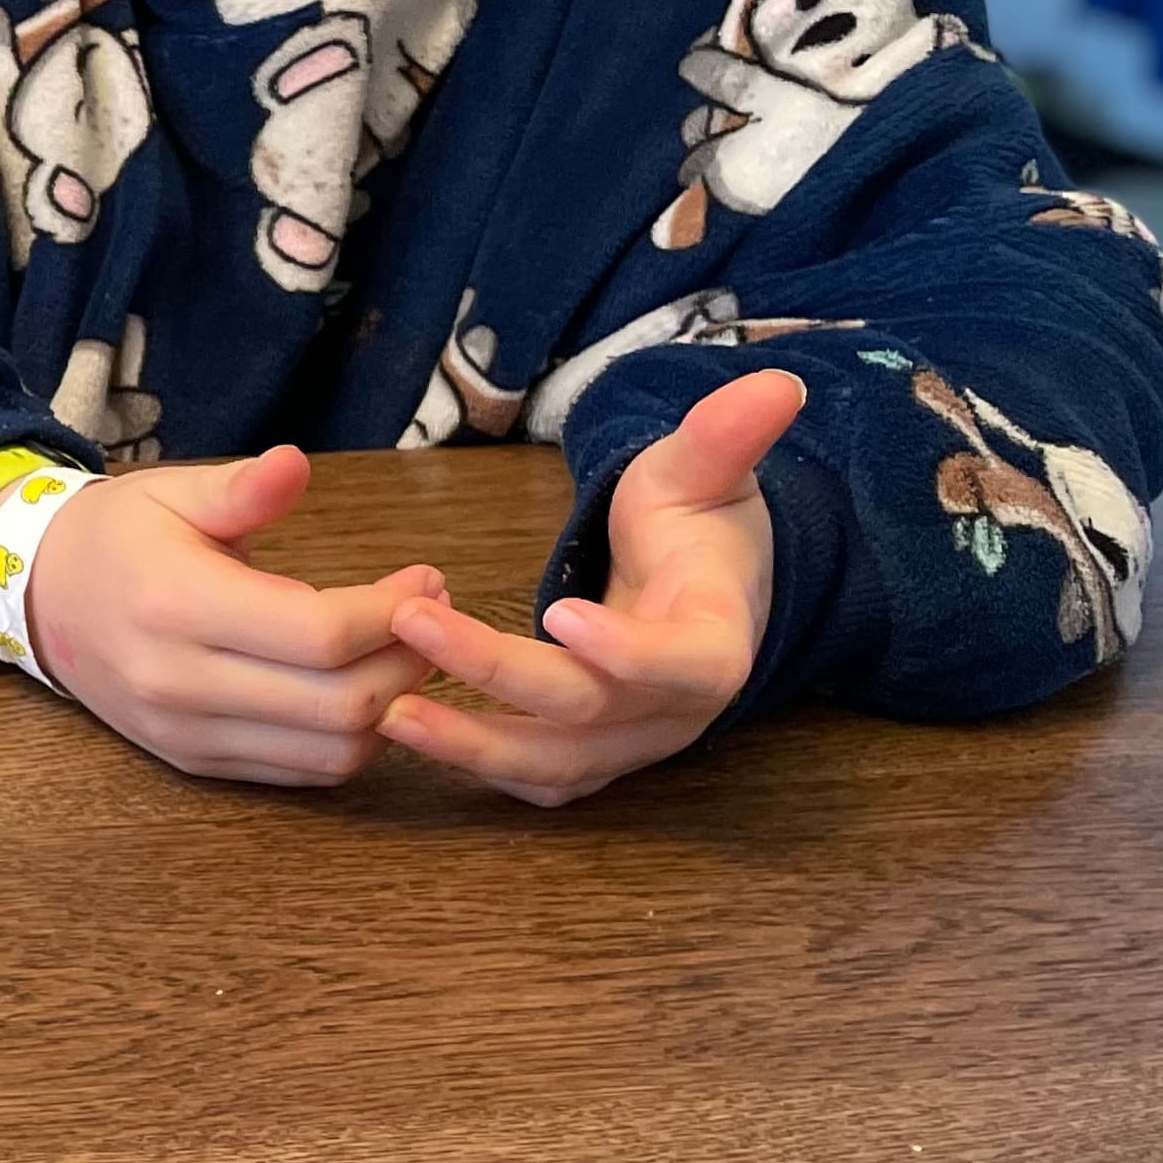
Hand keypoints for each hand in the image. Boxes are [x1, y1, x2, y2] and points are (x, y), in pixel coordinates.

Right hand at [10, 445, 446, 786]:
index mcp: (177, 603)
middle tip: (433, 615)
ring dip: (391, 708)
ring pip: (328, 751)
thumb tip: (295, 464)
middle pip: (337, 702)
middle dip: (409, 662)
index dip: (392, 614)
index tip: (426, 579)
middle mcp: (180, 681)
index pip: (318, 633)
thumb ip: (241, 488)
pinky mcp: (193, 760)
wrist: (42, 596)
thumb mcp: (172, 492)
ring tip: (407, 653)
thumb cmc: (118, 534)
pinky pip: (299, 772)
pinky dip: (350, 740)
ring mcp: (186, 731)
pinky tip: (365, 690)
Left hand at [382, 368, 802, 805]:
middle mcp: (677, 710)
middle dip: (497, 671)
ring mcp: (633, 744)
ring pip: (555, 764)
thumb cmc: (698, 527)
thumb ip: (726, 436)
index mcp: (716, 642)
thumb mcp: (705, 473)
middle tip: (410, 623)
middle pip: (588, 709)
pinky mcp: (594, 758)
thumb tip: (774, 383)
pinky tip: (409, 729)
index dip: (628, 651)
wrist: (703, 592)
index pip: (682, 663)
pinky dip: (478, 762)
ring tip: (388, 712)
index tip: (560, 614)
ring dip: (471, 745)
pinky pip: (538, 779)